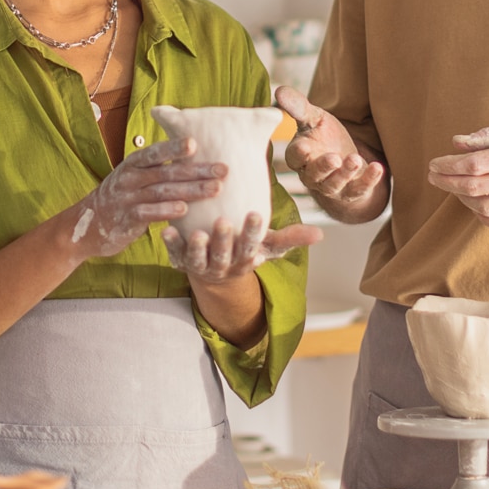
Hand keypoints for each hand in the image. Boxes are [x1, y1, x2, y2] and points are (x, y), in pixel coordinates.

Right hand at [72, 137, 223, 260]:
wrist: (88, 224)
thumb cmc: (122, 196)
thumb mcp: (134, 175)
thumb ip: (158, 166)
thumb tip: (192, 150)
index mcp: (134, 163)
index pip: (156, 152)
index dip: (174, 147)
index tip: (196, 143)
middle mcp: (130, 177)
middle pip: (167, 171)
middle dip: (197, 170)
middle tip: (223, 170)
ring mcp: (128, 198)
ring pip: (163, 192)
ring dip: (191, 190)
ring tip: (215, 189)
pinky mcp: (127, 219)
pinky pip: (149, 213)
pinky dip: (166, 211)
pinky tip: (185, 210)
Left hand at [164, 214, 321, 284]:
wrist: (215, 274)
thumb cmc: (244, 250)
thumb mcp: (267, 246)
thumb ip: (290, 238)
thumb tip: (321, 234)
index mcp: (245, 260)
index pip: (251, 246)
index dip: (252, 232)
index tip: (254, 214)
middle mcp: (223, 267)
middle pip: (224, 255)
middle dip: (223, 240)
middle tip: (222, 222)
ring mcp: (201, 267)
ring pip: (199, 260)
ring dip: (196, 247)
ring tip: (195, 232)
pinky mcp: (182, 263)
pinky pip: (175, 255)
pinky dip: (171, 244)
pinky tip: (166, 229)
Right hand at [276, 86, 387, 221]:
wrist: (344, 159)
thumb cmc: (323, 136)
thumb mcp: (313, 118)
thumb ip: (298, 107)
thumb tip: (279, 90)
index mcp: (299, 156)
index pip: (295, 157)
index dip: (299, 154)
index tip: (305, 147)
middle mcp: (312, 175)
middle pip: (314, 175)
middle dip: (324, 167)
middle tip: (334, 159)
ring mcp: (332, 186)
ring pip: (335, 184)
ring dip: (345, 174)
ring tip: (356, 159)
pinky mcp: (351, 191)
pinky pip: (359, 189)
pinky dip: (369, 180)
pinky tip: (378, 168)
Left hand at [427, 118, 488, 230]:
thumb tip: (456, 143)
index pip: (474, 164)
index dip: (448, 166)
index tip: (434, 164)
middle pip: (475, 187)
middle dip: (447, 183)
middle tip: (434, 176)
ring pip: (484, 208)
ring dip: (463, 198)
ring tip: (455, 187)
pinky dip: (481, 215)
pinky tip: (475, 202)